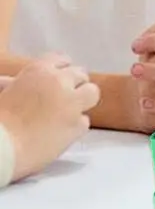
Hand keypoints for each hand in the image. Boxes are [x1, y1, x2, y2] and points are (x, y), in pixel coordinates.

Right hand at [0, 54, 99, 181]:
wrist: (0, 148)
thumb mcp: (2, 93)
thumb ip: (13, 83)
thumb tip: (13, 81)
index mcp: (39, 70)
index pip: (61, 60)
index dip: (62, 70)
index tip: (60, 78)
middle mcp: (60, 82)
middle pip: (81, 75)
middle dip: (75, 85)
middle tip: (65, 98)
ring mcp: (72, 103)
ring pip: (92, 93)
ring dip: (83, 101)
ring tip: (69, 112)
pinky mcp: (77, 125)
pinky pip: (84, 122)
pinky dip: (75, 127)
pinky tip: (60, 134)